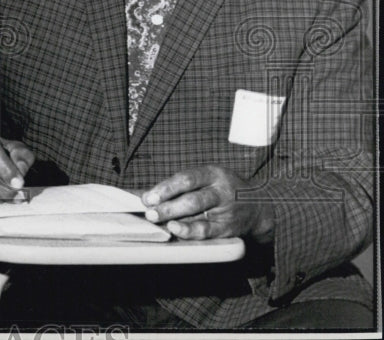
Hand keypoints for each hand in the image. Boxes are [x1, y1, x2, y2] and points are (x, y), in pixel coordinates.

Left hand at [142, 165, 274, 242]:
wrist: (259, 208)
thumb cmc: (221, 191)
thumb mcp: (207, 180)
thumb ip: (181, 186)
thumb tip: (146, 195)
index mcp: (213, 173)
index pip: (187, 179)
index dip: (165, 188)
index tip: (147, 197)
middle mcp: (221, 190)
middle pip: (191, 197)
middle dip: (167, 204)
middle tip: (148, 211)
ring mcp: (227, 209)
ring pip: (198, 213)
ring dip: (174, 216)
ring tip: (156, 219)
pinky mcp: (229, 228)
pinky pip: (207, 230)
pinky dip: (189, 230)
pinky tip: (175, 229)